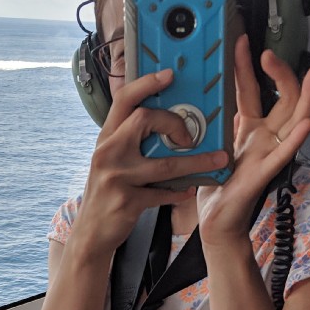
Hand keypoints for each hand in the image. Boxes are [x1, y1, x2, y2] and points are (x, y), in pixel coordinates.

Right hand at [75, 68, 229, 255]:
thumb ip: (129, 141)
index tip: (169, 75)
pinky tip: (189, 190)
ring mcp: (116, 177)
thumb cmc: (106, 193)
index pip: (124, 99)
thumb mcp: (110, 161)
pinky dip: (180, 192)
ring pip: (165, 163)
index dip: (147, 83)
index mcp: (106, 138)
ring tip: (218, 159)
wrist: (90, 234)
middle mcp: (107, 152)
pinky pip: (163, 193)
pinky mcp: (127, 201)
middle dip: (175, 123)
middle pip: (145, 120)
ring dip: (197, 161)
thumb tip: (162, 121)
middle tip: (191, 137)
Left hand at [196, 36, 309, 246]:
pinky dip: (295, 139)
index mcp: (249, 129)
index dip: (247, 64)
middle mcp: (263, 138)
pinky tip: (306, 124)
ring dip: (305, 96)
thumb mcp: (215, 145)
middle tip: (271, 53)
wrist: (217, 221)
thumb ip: (223, 122)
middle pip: (283, 98)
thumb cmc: (218, 188)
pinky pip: (284, 153)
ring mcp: (267, 153)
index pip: (251, 89)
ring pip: (294, 120)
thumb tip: (217, 96)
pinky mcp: (265, 173)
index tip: (241, 40)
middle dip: (281, 73)